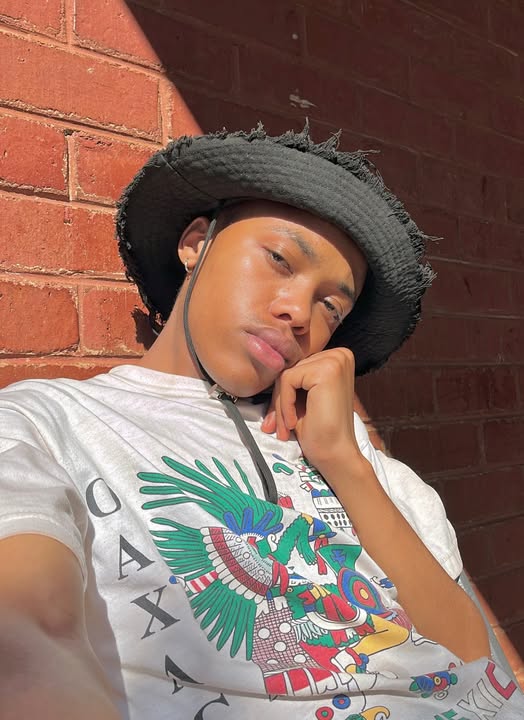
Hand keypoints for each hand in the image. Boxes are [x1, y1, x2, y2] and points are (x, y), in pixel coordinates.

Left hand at [261, 347, 365, 477]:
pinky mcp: (326, 370)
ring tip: (285, 429)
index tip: (279, 421)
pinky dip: (284, 405)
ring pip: (286, 375)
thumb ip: (291, 381)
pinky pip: (287, 380)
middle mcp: (339, 355)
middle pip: (290, 369)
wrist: (336, 456)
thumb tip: (262, 371)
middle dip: (280, 401)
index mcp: (337, 359)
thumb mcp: (303, 399)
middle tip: (277, 428)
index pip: (297, 368)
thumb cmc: (320, 432)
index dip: (284, 394)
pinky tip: (293, 423)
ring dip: (281, 405)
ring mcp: (334, 360)